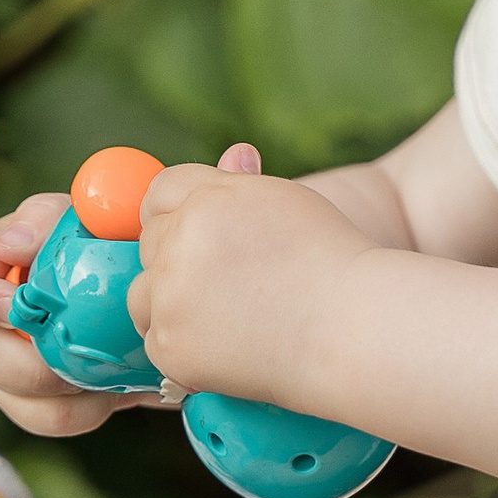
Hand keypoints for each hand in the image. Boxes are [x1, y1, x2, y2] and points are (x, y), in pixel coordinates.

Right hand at [0, 191, 122, 439]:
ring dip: (65, 385)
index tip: (12, 306)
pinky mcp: (31, 402)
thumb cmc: (101, 242)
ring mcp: (1, 366)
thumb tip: (14, 245)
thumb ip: (46, 219)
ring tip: (109, 368)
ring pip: (16, 393)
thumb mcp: (82, 218)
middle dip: (30, 356)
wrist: (135, 293)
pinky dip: (87, 408)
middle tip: (77, 347)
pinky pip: (49, 418)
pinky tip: (115, 388)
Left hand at [133, 146, 374, 405]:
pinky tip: (226, 345)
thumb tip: (234, 153)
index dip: (176, 212)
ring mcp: (172, 294)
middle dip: (176, 257)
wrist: (354, 330)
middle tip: (226, 282)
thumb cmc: (333, 262)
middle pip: (150, 240)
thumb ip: (243, 184)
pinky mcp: (170, 344)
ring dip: (169, 301)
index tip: (194, 234)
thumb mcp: (289, 203)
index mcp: (210, 197)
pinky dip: (183, 344)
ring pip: (142, 292)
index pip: (160, 191)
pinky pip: (155, 338)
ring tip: (225, 315)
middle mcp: (183, 239)